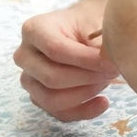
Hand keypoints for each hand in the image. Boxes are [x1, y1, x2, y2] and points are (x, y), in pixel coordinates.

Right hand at [13, 0, 118, 120]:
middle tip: (112, 71)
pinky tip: (103, 102)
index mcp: (34, 29)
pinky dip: (83, 111)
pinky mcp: (39, 97)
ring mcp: (29, 79)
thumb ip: (102, 43)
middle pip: (52, 78)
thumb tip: (110, 62)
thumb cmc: (89, 24)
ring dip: (85, 94)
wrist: (83, 30)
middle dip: (87, 78)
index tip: (111, 63)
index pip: (55, 50)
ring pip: (52, 100)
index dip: (85, 61)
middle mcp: (24, 55)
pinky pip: (59, 113)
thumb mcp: (97, 24)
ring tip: (106, 80)